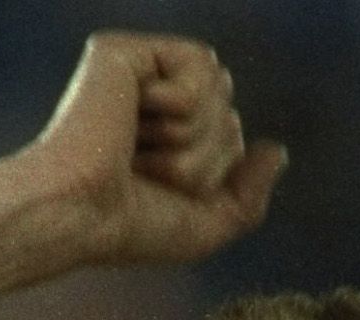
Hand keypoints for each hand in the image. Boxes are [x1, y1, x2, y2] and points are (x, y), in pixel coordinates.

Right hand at [20, 32, 286, 268]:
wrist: (81, 216)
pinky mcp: (123, 52)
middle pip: (228, 109)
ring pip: (218, 87)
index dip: (216, 170)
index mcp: (164, 134)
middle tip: (148, 172)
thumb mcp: (203, 228)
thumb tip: (278, 151)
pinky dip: (181, 105)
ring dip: (190, 137)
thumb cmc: (129, 229)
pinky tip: (136, 117)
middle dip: (204, 155)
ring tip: (138, 150)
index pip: (231, 133)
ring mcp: (135, 70)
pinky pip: (200, 65)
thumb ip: (249, 198)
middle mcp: (150, 98)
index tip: (165, 191)